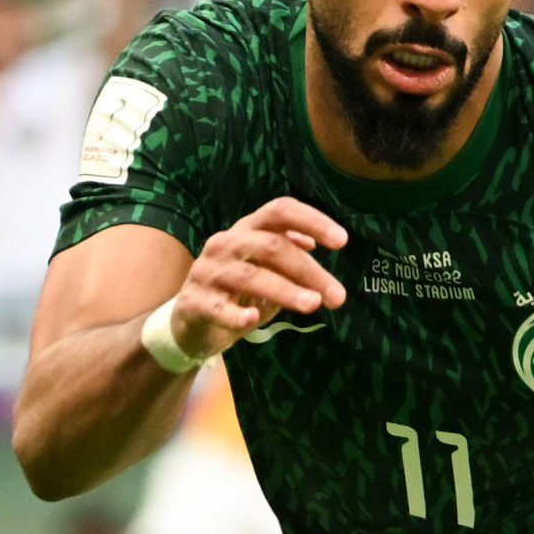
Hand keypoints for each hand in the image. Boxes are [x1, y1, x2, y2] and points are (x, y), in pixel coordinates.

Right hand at [163, 198, 350, 357]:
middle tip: (338, 296)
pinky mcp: (195, 302)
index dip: (312, 221)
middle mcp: (225, 244)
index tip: (342, 241)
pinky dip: (236, 314)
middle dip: (309, 270)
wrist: (191, 322)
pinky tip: (253, 319)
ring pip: (250, 276)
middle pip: (271, 246)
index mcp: (247, 231)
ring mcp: (208, 272)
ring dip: (285, 290)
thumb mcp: (266, 271)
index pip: (280, 211)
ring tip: (312, 305)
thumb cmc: (236, 292)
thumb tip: (312, 242)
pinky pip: (217, 307)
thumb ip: (288, 257)